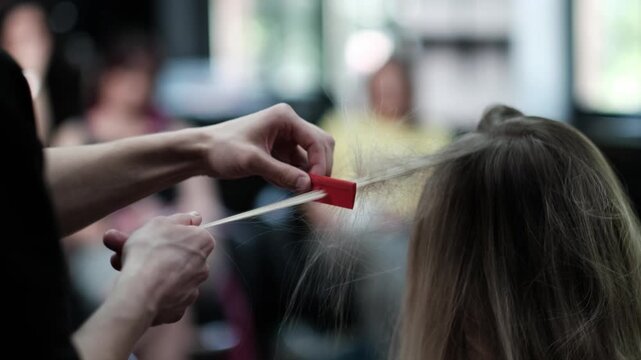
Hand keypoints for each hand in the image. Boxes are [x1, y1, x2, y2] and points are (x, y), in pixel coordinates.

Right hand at [104, 212, 213, 324]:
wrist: (139, 291)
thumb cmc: (148, 251)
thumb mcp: (161, 222)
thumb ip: (182, 218)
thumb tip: (196, 217)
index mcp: (203, 242)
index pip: (191, 235)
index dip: (170, 234)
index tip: (152, 236)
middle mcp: (203, 266)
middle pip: (178, 256)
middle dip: (153, 253)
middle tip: (126, 248)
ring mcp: (192, 289)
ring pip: (169, 277)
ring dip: (149, 271)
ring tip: (123, 267)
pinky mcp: (179, 309)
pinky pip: (164, 298)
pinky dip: (151, 293)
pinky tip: (134, 288)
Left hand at [201, 103, 334, 191]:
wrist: (200, 152)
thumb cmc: (222, 149)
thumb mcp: (253, 162)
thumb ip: (282, 174)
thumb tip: (308, 185)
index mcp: (285, 118)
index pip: (317, 140)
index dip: (321, 162)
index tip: (317, 184)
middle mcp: (288, 126)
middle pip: (319, 148)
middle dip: (319, 169)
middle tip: (316, 191)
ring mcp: (284, 140)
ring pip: (309, 160)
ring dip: (307, 177)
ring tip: (299, 192)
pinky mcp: (278, 154)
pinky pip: (296, 168)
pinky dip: (294, 180)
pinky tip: (284, 187)